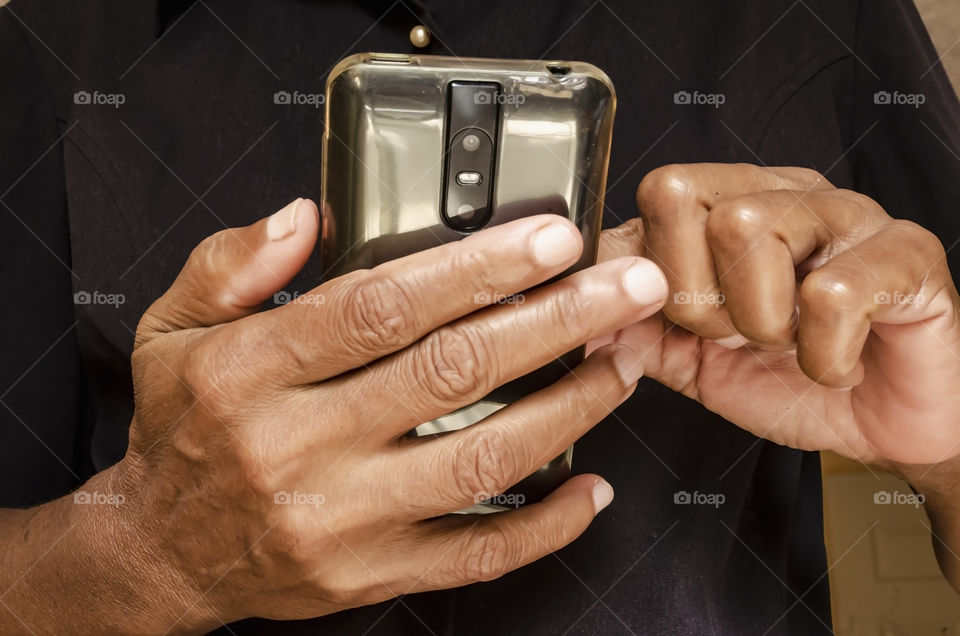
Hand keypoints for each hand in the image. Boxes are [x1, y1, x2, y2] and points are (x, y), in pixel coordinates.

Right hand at [100, 198, 667, 630]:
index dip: (476, 268)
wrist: (163, 552)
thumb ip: (232, 264)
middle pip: (452, 372)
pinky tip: (591, 486)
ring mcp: (341, 519)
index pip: (381, 307)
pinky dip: (546, 524)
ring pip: (481, 459)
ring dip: (570, 408)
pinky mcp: (370, 575)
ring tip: (622, 364)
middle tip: (627, 288)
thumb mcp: (171, 329)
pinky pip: (475, 556)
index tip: (550, 240)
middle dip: (556, 321)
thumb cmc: (183, 431)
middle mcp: (299, 445)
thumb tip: (305, 216)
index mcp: (252, 371)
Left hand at [593, 163, 959, 464]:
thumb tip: (574, 312)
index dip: (650, 277)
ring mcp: (848, 215)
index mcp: (733, 208)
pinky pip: (830, 292)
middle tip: (741, 336)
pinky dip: (824, 356)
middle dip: (699, 299)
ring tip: (794, 345)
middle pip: (684, 200)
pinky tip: (841, 362)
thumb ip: (636, 331)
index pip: (653, 196)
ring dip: (762, 324)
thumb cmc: (795, 384)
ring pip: (747, 229)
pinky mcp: (907, 253)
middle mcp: (786, 195)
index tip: (682, 326)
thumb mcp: (695, 362)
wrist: (885, 430)